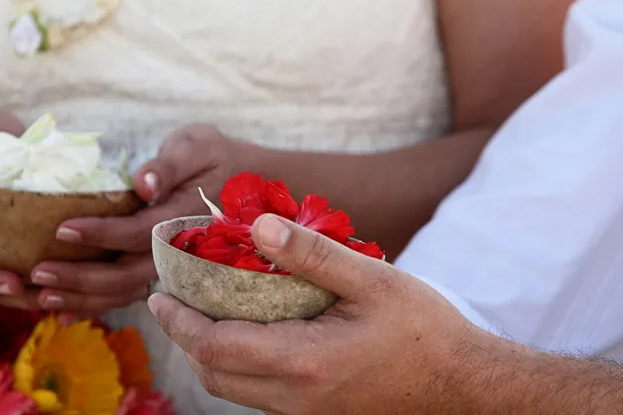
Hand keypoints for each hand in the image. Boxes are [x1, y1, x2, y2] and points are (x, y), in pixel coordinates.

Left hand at [30, 124, 259, 315]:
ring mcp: (172, 265)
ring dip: (83, 299)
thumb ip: (170, 164)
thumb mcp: (198, 145)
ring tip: (39, 297)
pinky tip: (65, 312)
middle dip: (80, 279)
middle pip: (127, 275)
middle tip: (37, 274)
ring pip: (125, 292)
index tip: (61, 229)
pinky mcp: (163, 269)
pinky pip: (130, 294)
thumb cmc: (218, 156)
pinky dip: (97, 306)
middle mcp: (178, 250)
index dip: (100, 234)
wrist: (251, 183)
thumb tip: (142, 183)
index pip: (138, 233)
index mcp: (183, 218)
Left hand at [148, 214, 490, 414]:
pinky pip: (259, 394)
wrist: (464, 387)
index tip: (158, 293)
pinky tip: (253, 333)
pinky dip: (238, 365)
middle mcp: (293, 398)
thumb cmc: (425, 331)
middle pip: (212, 375)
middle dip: (185, 337)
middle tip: (177, 297)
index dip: (178, 321)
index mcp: (301, 363)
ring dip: (210, 353)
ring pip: (233, 389)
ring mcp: (304, 412)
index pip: (213, 346)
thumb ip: (311, 255)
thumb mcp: (373, 281)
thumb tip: (256, 226)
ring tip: (208, 311)